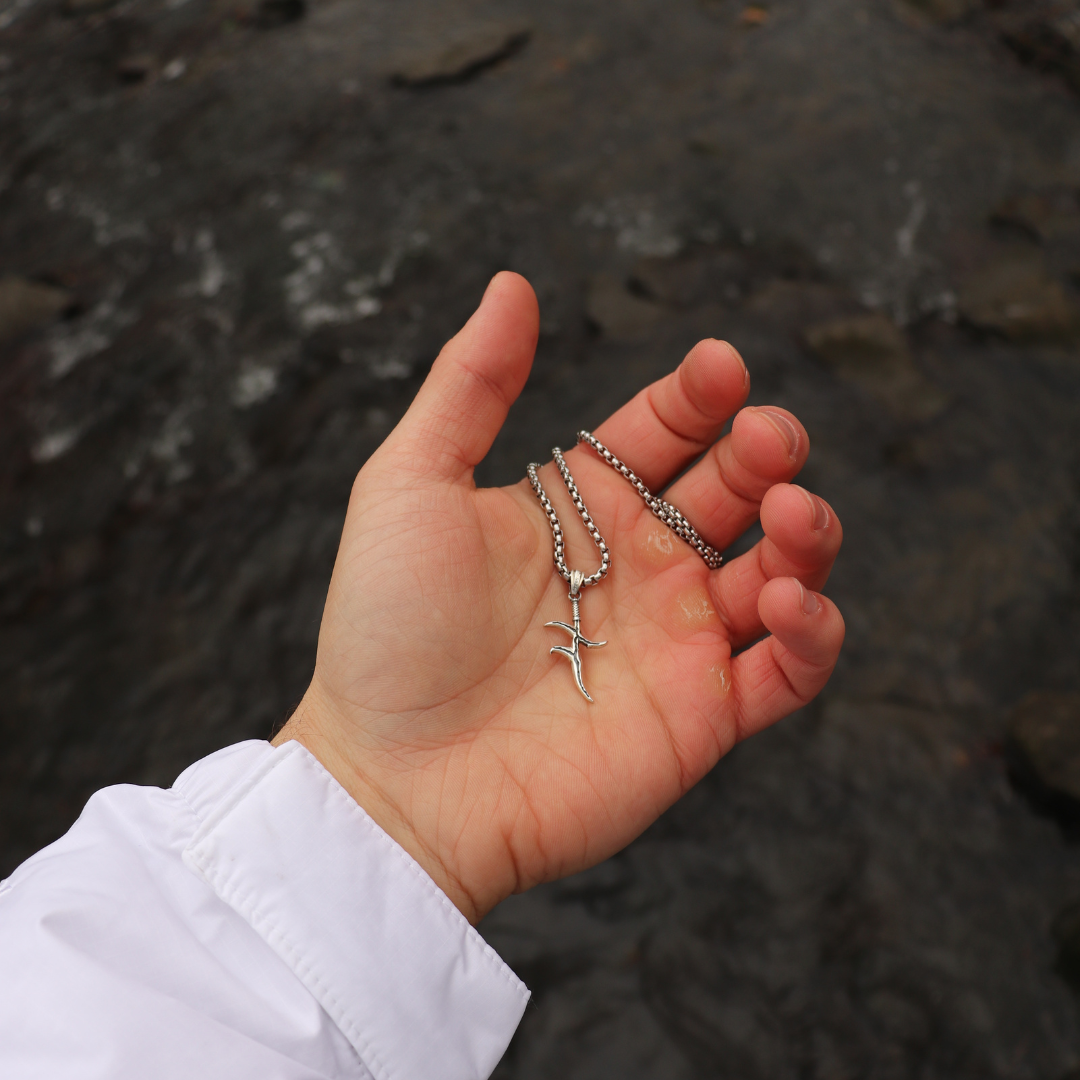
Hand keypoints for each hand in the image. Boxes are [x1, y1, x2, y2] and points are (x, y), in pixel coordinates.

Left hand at [273, 272, 844, 923]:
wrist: (390, 776)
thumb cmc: (385, 630)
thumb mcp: (410, 483)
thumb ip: (470, 385)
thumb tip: (512, 284)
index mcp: (579, 508)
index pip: (665, 432)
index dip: (699, 396)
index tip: (719, 369)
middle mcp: (636, 568)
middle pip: (734, 490)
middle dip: (766, 452)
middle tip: (766, 440)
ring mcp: (674, 641)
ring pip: (781, 570)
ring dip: (808, 532)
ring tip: (789, 514)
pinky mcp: (700, 715)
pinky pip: (788, 671)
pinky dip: (813, 633)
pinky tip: (788, 603)